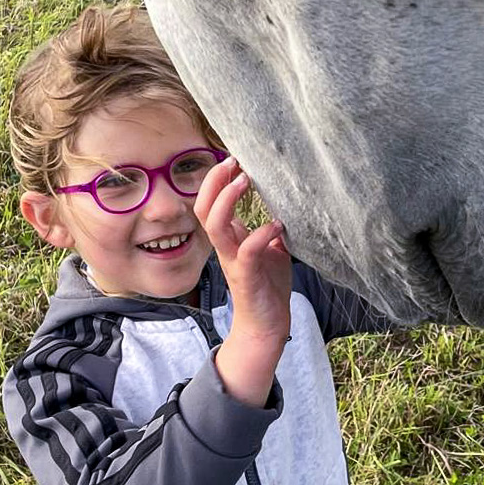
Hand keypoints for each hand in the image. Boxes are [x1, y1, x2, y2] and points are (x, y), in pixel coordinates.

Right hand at [193, 157, 290, 405]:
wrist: (267, 327)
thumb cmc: (268, 287)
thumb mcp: (272, 250)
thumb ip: (269, 229)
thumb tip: (280, 205)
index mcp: (229, 239)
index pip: (210, 202)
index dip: (216, 179)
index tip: (233, 158)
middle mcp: (225, 248)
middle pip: (203, 208)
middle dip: (215, 182)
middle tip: (232, 161)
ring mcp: (233, 262)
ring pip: (215, 227)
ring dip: (227, 201)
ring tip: (244, 181)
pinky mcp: (247, 278)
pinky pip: (247, 251)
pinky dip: (260, 234)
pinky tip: (277, 224)